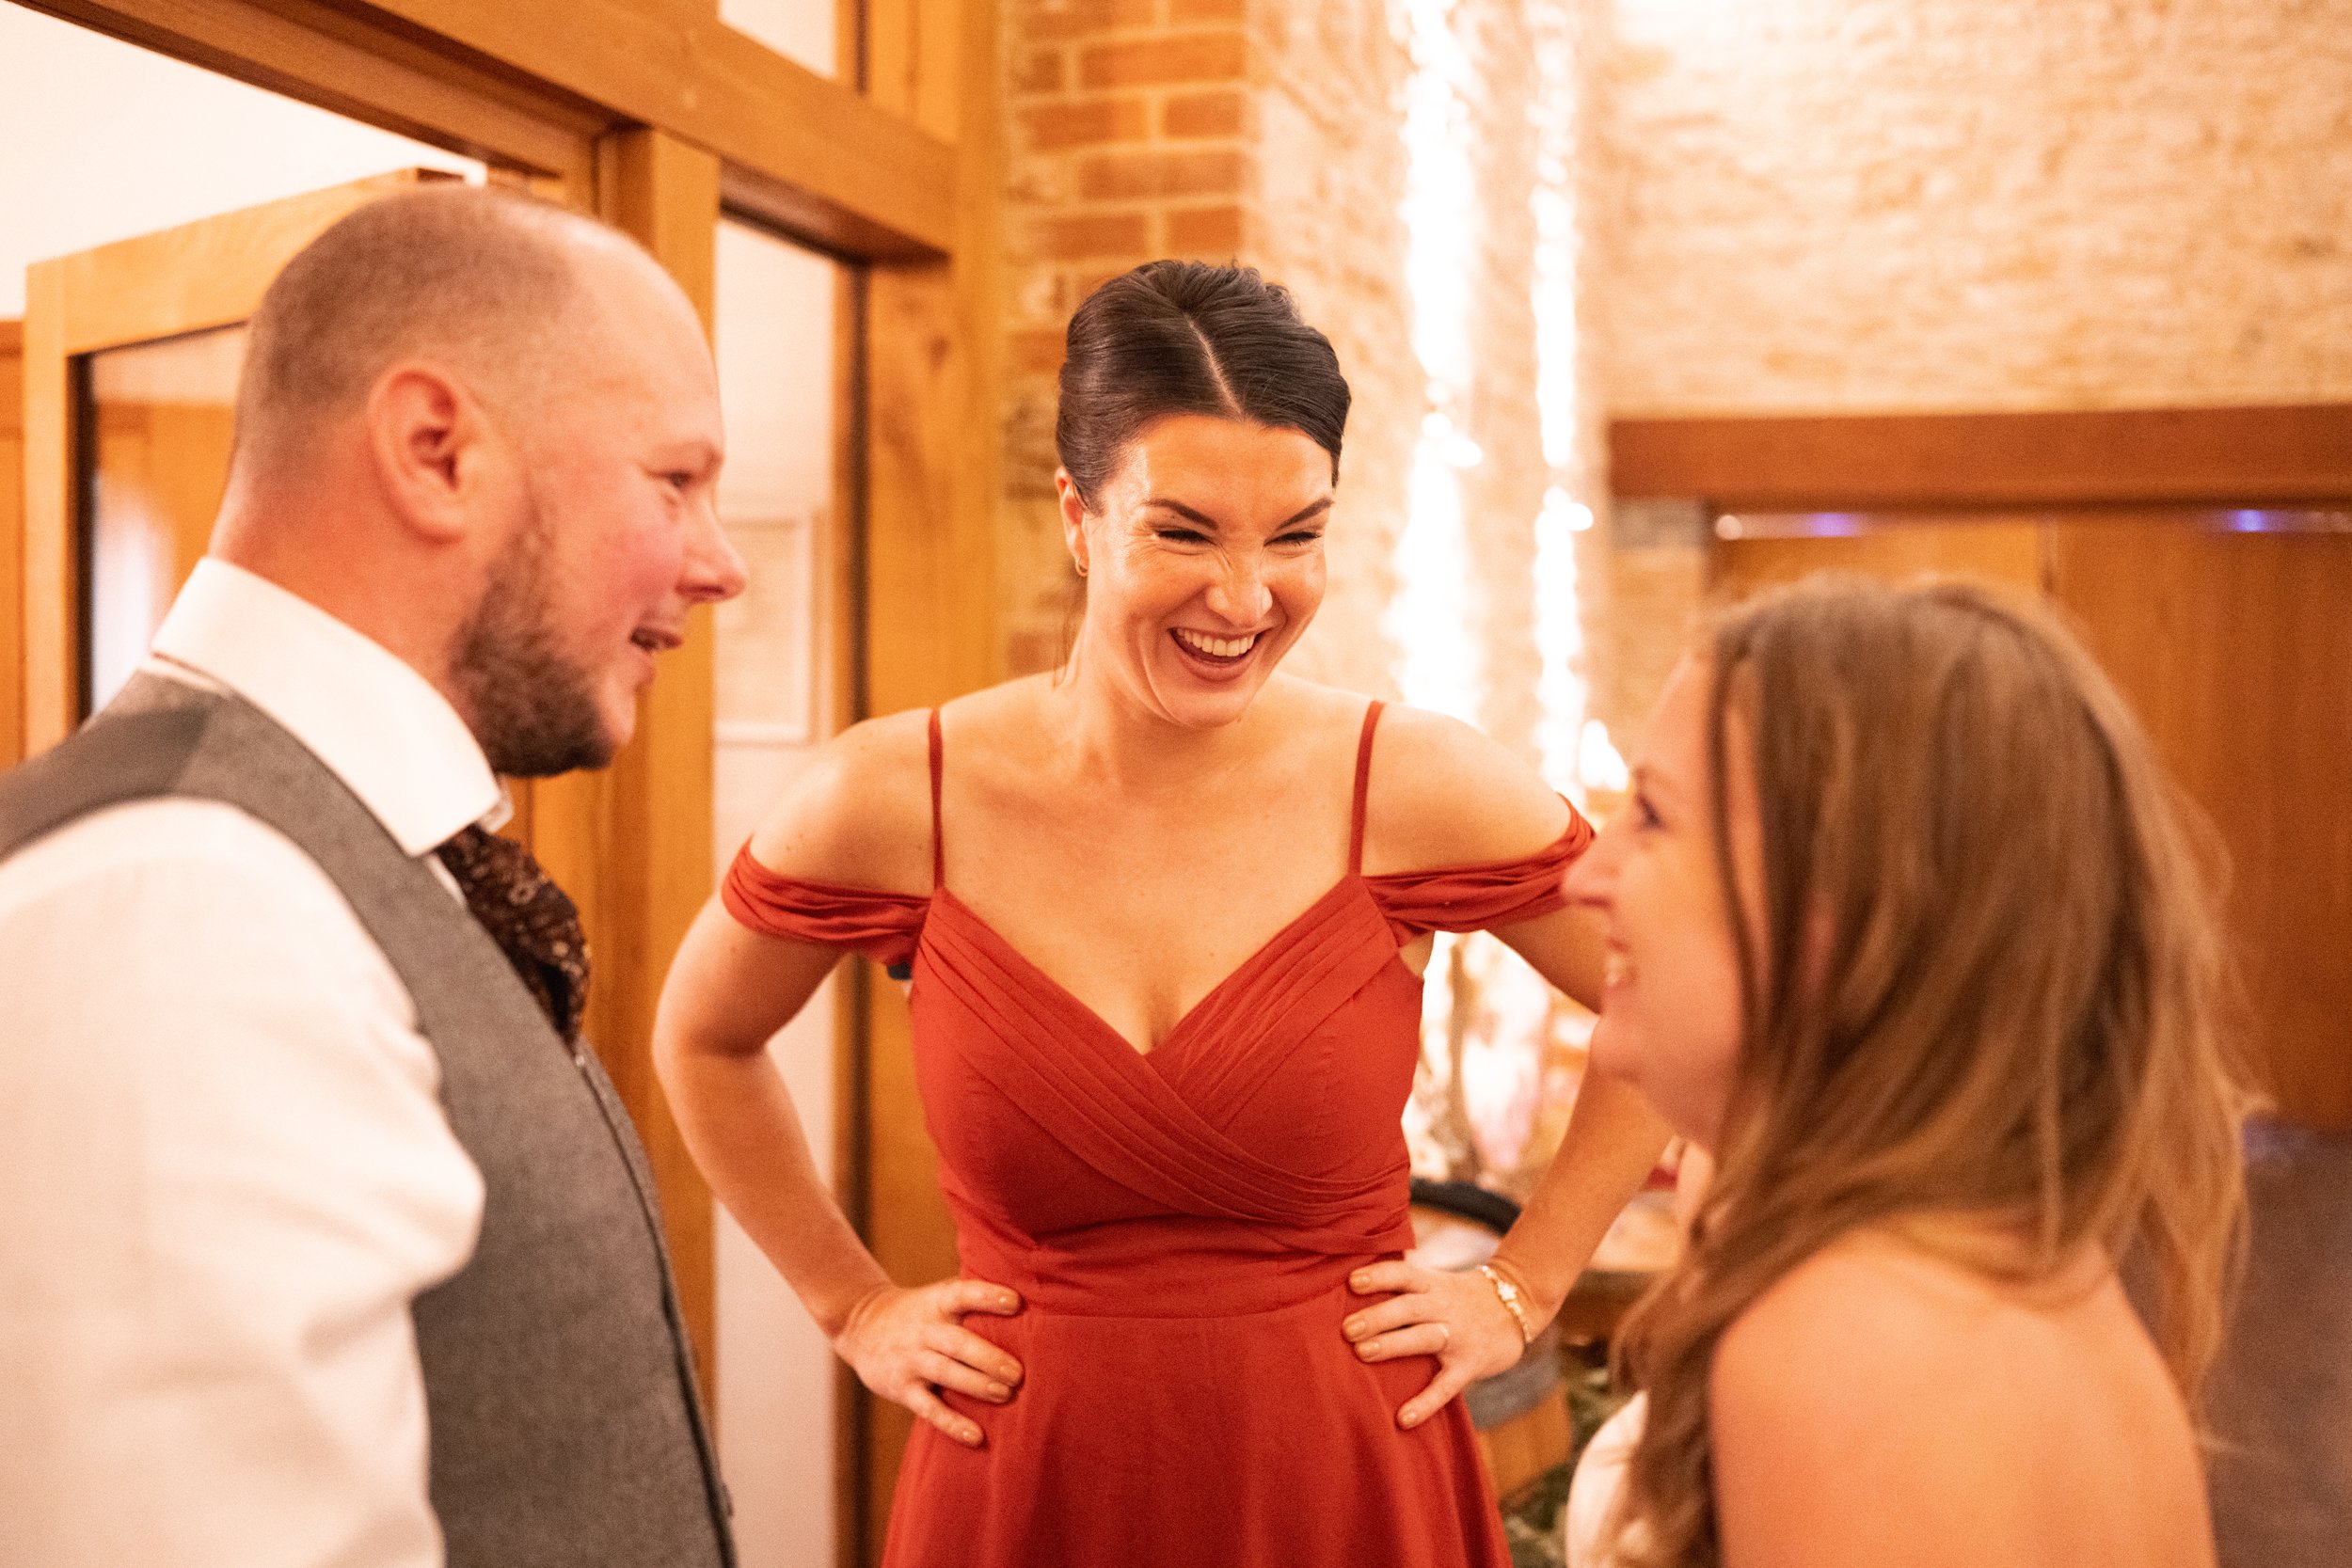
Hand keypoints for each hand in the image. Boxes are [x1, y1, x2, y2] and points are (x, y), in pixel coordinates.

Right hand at [833, 1278, 1023, 1447]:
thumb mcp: (938, 1296)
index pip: (963, 1294)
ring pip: (946, 1373)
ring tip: (1006, 1395)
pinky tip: (976, 1436)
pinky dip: (952, 1423)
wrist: (862, 1325)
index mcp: (938, 1303)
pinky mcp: (902, 1388)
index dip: (988, 1297)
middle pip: (958, 1342)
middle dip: (989, 1357)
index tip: (1015, 1302)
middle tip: (1018, 1373)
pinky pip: (929, 1408)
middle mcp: (924, 1330)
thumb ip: (972, 1298)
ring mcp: (912, 1359)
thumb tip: (1031, 1297)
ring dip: (977, 1385)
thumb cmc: (919, 1312)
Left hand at [1343, 1259, 1528, 1428]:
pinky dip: (1425, 1402)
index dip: (1380, 1275)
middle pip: (1409, 1307)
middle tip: (1346, 1328)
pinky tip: (1403, 1418)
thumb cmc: (1459, 1297)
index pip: (1404, 1274)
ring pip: (1424, 1337)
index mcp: (1432, 1285)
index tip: (1352, 1281)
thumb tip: (1349, 1284)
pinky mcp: (1469, 1365)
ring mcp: (1458, 1336)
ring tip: (1361, 1353)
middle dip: (1378, 1316)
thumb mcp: (1436, 1282)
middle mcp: (1444, 1307)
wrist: (1516, 1307)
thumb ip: (1404, 1285)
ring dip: (1393, 1344)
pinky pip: (1446, 1385)